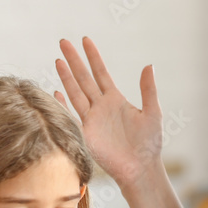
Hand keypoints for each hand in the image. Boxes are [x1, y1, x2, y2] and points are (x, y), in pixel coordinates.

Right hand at [55, 37, 163, 187]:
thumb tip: (149, 65)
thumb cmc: (149, 143)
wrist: (140, 168)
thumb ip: (148, 90)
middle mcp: (101, 106)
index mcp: (115, 99)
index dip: (93, 56)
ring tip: (58, 60)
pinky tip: (55, 92)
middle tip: (63, 41)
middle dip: (74, 60)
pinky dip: (62, 104)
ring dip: (66, 77)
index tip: (85, 40)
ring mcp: (92, 119)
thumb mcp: (152, 113)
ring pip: (76, 92)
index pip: (101, 72)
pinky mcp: (86, 133)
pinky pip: (72, 115)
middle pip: (84, 78)